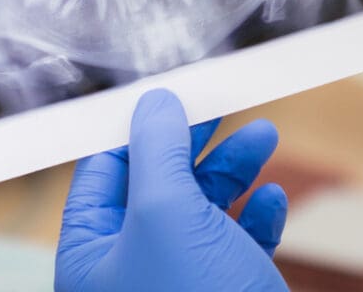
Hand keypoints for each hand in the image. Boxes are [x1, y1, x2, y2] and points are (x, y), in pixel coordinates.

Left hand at [56, 89, 289, 291]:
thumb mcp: (166, 212)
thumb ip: (156, 150)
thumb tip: (153, 102)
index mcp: (89, 256)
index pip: (102, 172)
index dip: (137, 128)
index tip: (174, 91)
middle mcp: (128, 270)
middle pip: (156, 184)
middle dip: (194, 142)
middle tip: (223, 103)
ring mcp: (178, 283)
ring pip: (201, 209)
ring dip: (233, 170)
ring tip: (265, 138)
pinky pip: (235, 243)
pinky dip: (255, 216)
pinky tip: (273, 200)